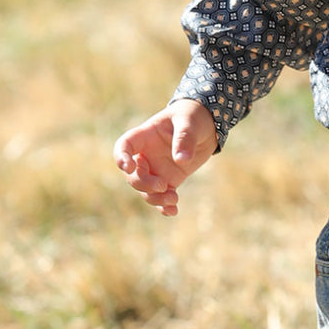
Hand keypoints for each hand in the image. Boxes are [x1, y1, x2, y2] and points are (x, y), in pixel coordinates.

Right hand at [113, 100, 217, 216]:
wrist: (207, 124)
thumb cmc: (193, 116)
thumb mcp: (189, 122)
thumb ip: (184, 138)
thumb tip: (181, 160)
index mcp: (145, 136)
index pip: (124, 147)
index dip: (121, 158)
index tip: (127, 167)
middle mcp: (146, 155)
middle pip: (133, 175)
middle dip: (143, 184)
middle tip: (161, 186)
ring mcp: (157, 169)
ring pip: (146, 190)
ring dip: (155, 198)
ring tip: (173, 199)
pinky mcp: (170, 179)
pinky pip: (162, 196)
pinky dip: (165, 206)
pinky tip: (173, 212)